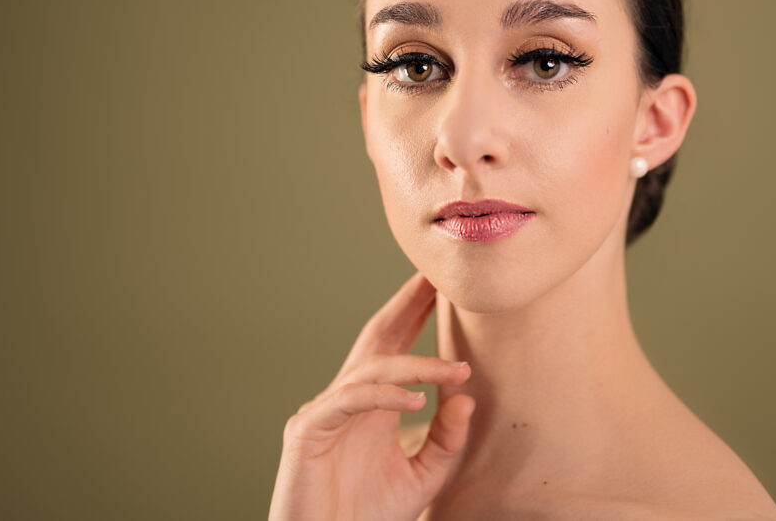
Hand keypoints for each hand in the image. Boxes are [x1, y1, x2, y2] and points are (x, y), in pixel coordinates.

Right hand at [269, 272, 474, 520]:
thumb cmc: (368, 515)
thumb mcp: (423, 477)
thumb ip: (445, 440)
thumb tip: (468, 398)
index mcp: (371, 404)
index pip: (395, 346)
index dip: (415, 313)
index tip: (442, 286)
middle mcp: (346, 398)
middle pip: (376, 338)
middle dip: (405, 305)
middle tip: (433, 277)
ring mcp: (324, 411)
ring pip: (371, 369)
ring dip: (415, 365)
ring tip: (456, 369)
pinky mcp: (307, 430)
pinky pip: (349, 401)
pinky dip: (382, 395)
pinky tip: (415, 397)